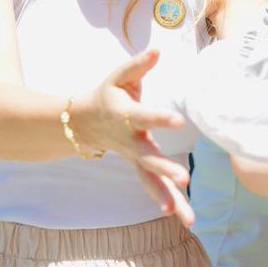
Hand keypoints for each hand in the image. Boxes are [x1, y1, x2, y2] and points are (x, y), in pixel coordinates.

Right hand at [73, 50, 195, 225]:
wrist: (81, 121)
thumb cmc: (108, 94)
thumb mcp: (119, 76)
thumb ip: (139, 65)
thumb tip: (159, 50)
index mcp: (126, 116)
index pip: (145, 117)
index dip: (160, 118)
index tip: (180, 121)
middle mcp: (129, 140)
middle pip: (148, 157)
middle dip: (165, 169)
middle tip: (185, 180)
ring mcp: (132, 156)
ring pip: (150, 178)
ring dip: (167, 196)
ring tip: (186, 216)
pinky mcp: (137, 165)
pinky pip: (151, 184)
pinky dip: (165, 199)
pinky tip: (182, 216)